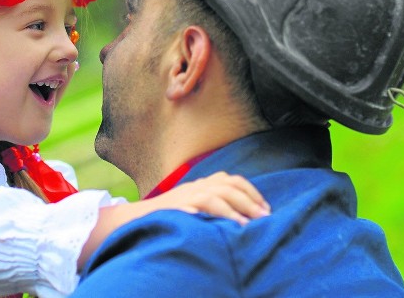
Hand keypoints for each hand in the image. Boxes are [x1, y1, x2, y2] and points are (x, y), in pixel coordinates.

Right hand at [148, 172, 270, 224]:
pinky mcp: (180, 204)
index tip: (264, 207)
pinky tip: (230, 224)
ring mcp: (188, 194)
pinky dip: (220, 213)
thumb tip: (240, 213)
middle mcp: (197, 185)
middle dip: (250, 200)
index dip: (251, 192)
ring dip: (237, 208)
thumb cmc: (170, 214)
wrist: (138, 217)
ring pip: (218, 194)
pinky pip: (203, 205)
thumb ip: (212, 202)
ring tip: (250, 223)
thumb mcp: (193, 203)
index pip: (232, 180)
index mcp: (203, 183)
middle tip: (265, 217)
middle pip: (229, 185)